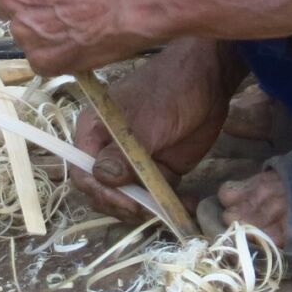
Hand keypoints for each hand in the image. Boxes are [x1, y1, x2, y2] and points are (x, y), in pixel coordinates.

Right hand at [70, 37, 238, 219]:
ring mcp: (134, 163)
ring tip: (172, 207)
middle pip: (103, 192)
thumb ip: (124, 151)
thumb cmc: (170, 91)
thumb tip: (103, 178)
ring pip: (129, 199)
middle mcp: (108, 150)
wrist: (209, 81)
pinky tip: (186, 205)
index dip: (101, 193)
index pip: (83, 173)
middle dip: (125, 205)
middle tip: (150, 209)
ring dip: (149, 210)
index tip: (128, 202)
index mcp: (94, 132)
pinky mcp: (158, 170)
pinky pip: (156, 197)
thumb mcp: (146, 121)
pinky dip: (169, 205)